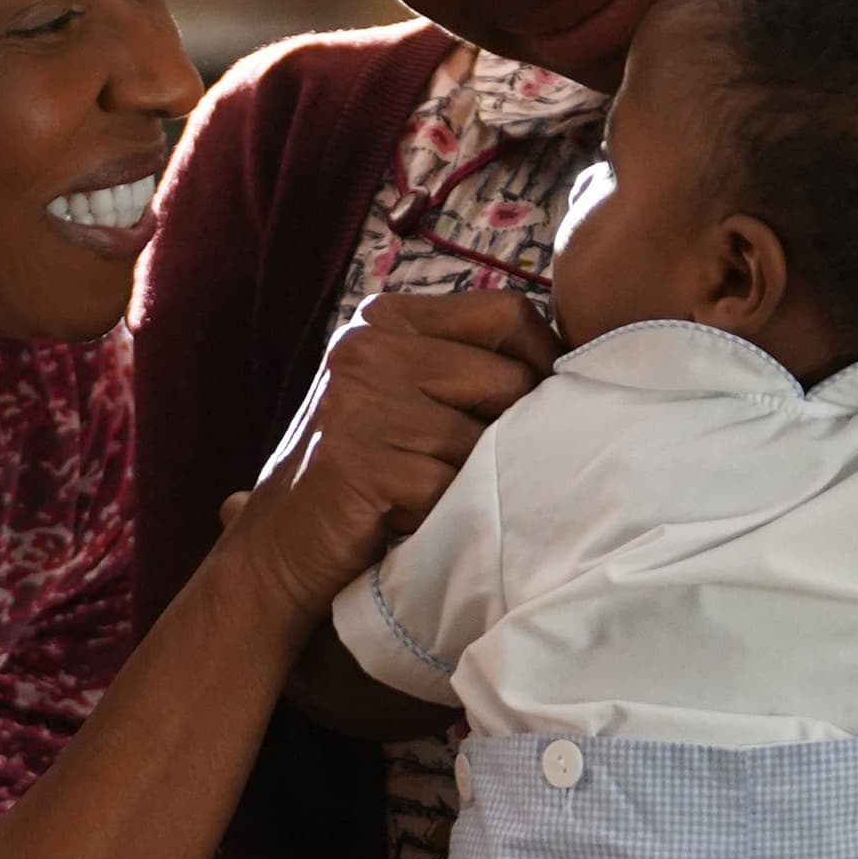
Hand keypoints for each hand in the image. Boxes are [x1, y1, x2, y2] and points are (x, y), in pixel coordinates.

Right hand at [218, 290, 559, 618]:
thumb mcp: (405, 393)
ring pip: (482, 441)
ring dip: (471, 482)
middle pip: (507, 378)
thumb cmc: (364, 470)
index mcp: (386, 318)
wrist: (282, 545)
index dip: (544, 360)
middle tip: (470, 468)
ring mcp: (358, 402)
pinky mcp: (356, 460)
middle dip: (507, 432)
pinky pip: (450, 487)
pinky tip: (409, 519)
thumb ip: (464, 364)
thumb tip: (575, 361)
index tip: (544, 404)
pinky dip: (442, 514)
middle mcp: (367, 347)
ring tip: (429, 494)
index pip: (507, 312)